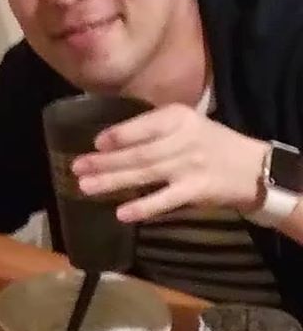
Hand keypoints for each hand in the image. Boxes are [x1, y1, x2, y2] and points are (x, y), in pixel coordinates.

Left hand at [71, 104, 267, 221]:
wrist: (253, 168)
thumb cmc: (209, 144)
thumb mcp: (186, 125)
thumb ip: (152, 129)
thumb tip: (106, 142)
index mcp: (179, 118)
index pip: (145, 125)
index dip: (120, 134)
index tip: (96, 143)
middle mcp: (183, 139)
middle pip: (138, 152)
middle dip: (105, 161)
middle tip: (77, 168)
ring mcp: (190, 166)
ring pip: (145, 174)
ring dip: (113, 181)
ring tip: (86, 187)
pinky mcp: (196, 190)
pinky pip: (164, 200)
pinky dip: (143, 207)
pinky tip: (121, 213)